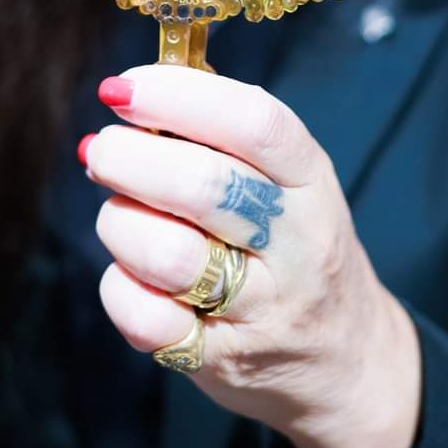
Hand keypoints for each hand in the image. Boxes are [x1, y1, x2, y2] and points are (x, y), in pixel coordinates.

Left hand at [83, 64, 422, 447]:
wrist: (345, 360)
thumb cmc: (295, 246)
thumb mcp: (290, 180)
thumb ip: (224, 133)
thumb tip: (134, 89)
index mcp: (311, 181)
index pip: (253, 122)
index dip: (177, 95)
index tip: (124, 87)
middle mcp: (297, 244)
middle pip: (202, 186)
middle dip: (128, 157)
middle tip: (102, 149)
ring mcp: (263, 308)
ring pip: (168, 254)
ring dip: (119, 222)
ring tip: (120, 212)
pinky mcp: (222, 360)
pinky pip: (147, 320)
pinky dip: (120, 287)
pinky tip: (129, 272)